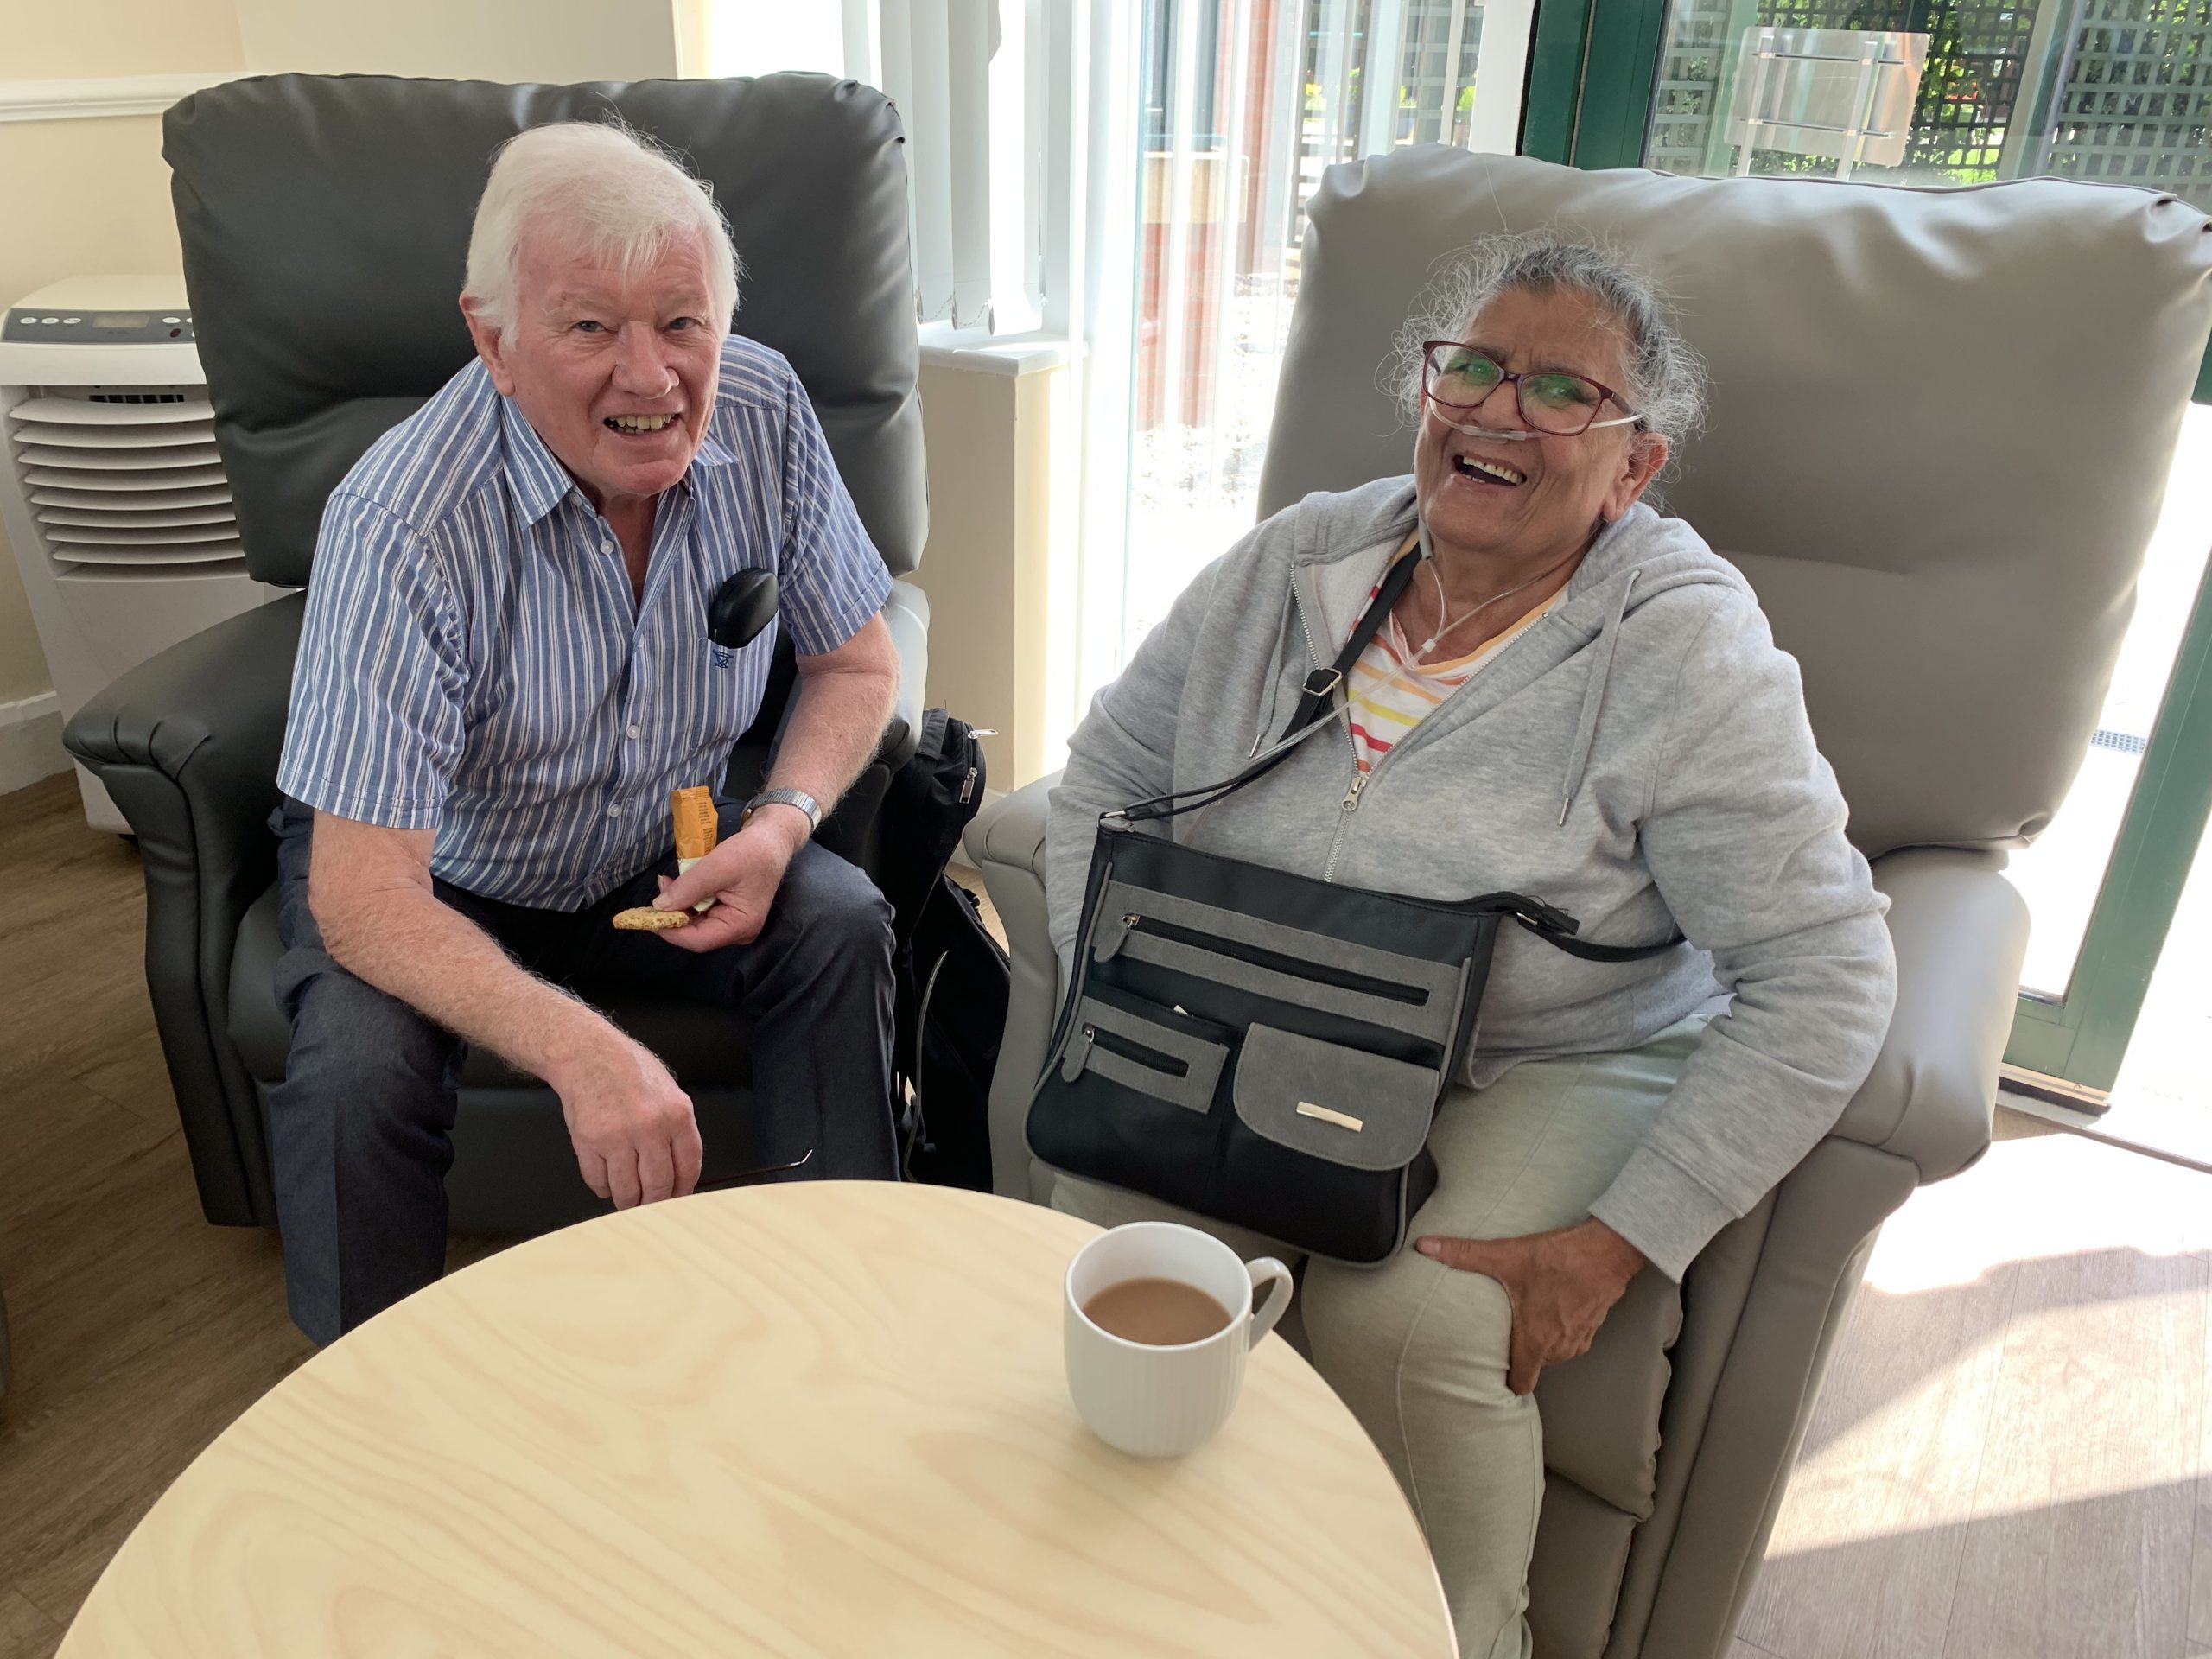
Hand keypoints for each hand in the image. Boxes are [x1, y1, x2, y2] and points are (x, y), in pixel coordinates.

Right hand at [547, 1020, 702, 1207]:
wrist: (587, 1055)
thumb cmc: (628, 1069)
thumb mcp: (669, 1091)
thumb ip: (677, 1129)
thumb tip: (681, 1171)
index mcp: (676, 1114)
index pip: (688, 1167)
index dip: (683, 1190)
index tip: (678, 1198)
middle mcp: (649, 1127)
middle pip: (658, 1186)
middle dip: (655, 1203)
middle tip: (652, 1205)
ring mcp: (616, 1137)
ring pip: (627, 1191)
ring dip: (629, 1202)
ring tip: (629, 1199)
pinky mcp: (587, 1142)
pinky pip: (598, 1181)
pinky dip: (604, 1188)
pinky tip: (608, 1182)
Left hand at [651, 811, 804, 950]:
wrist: (772, 838)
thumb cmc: (752, 851)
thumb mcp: (717, 866)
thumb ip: (688, 888)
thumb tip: (660, 906)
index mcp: (741, 925)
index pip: (698, 940)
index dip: (670, 931)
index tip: (647, 915)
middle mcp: (738, 930)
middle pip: (696, 932)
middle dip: (674, 913)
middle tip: (661, 887)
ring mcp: (734, 921)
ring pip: (696, 921)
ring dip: (679, 904)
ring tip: (669, 881)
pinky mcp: (729, 910)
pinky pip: (702, 911)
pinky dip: (688, 898)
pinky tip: (681, 883)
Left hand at [1414, 1218, 1646, 1394]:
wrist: (1607, 1252)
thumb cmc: (1558, 1259)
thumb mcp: (1505, 1255)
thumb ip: (1463, 1253)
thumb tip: (1424, 1246)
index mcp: (1535, 1341)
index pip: (1520, 1383)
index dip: (1505, 1384)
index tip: (1490, 1380)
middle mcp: (1558, 1348)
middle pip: (1533, 1364)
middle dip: (1518, 1353)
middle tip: (1501, 1336)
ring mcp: (1578, 1339)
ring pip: (1552, 1352)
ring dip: (1539, 1339)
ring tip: (1524, 1319)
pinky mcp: (1592, 1327)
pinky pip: (1569, 1338)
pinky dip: (1558, 1327)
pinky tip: (1549, 1306)